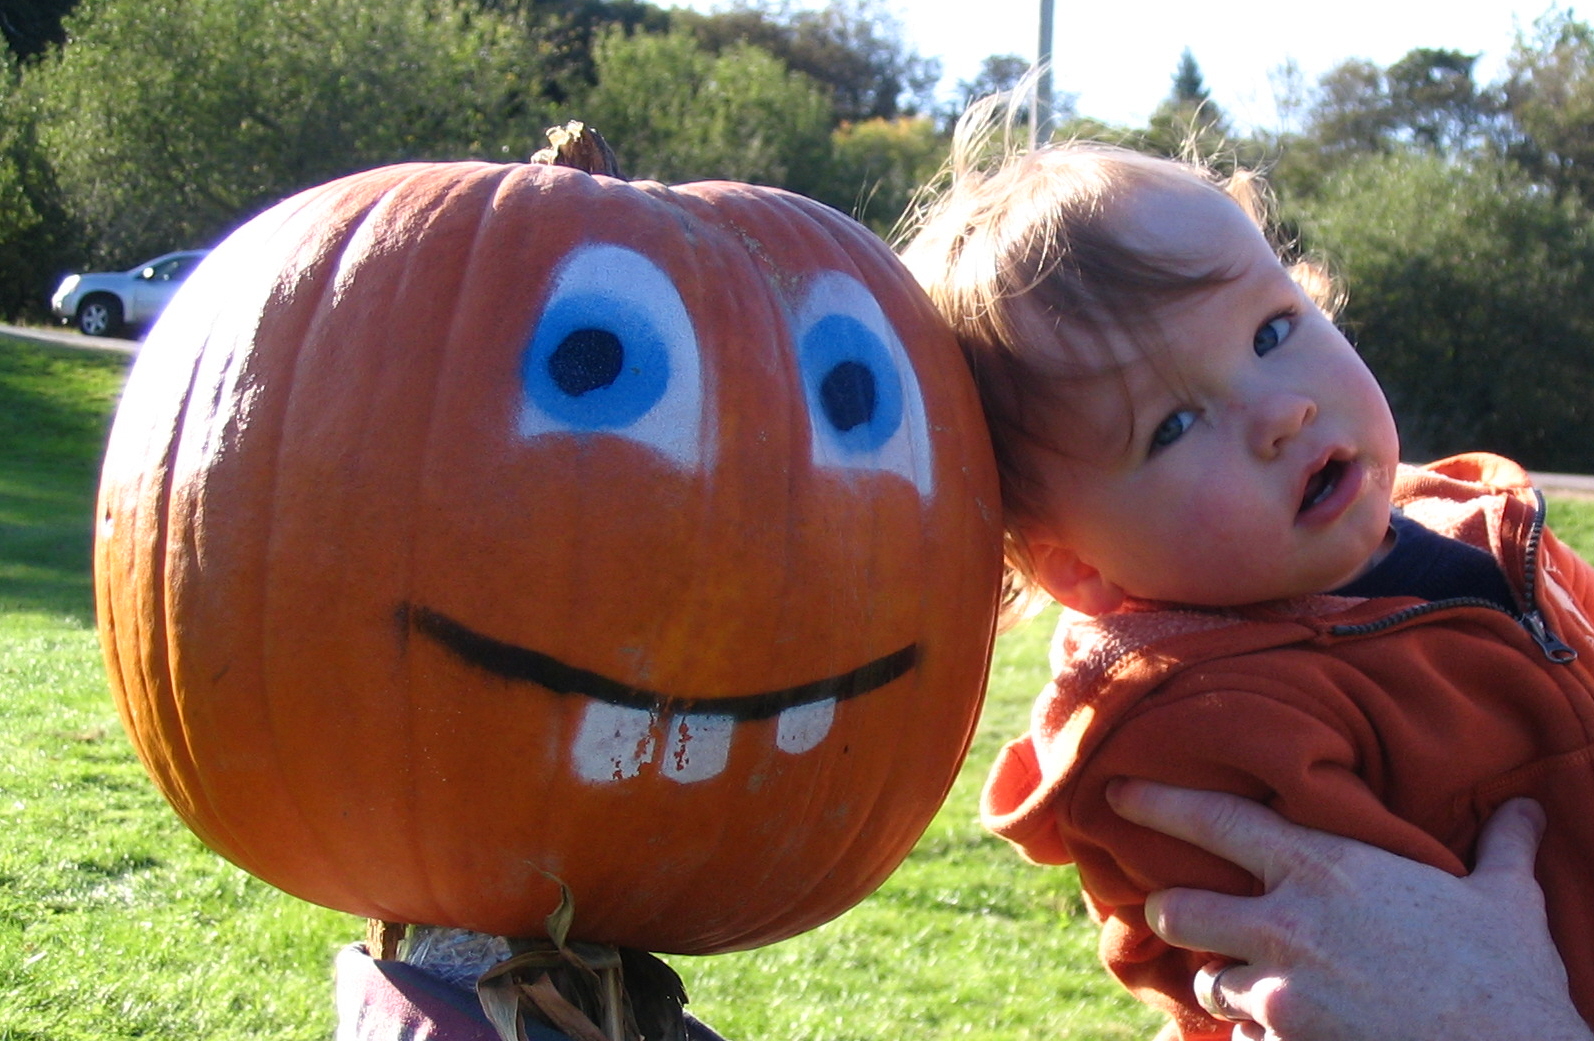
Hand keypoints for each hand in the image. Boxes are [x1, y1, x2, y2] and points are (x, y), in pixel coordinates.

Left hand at [1107, 779, 1590, 1040]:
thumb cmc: (1508, 978)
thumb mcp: (1506, 901)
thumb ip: (1501, 849)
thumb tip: (1527, 809)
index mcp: (1325, 868)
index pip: (1215, 818)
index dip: (1158, 801)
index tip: (1116, 791)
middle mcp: (1286, 920)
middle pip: (1176, 908)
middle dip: (1171, 913)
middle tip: (1181, 916)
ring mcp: (1278, 987)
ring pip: (1207, 982)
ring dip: (1225, 986)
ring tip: (1262, 991)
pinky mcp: (1280, 1040)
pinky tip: (1297, 1038)